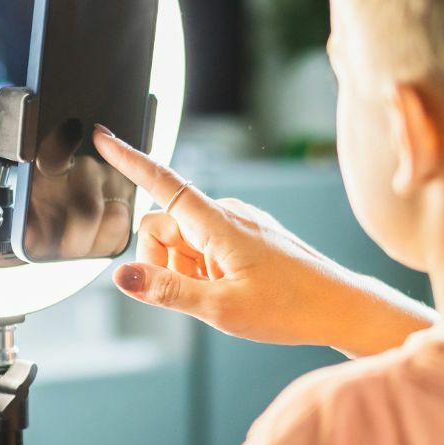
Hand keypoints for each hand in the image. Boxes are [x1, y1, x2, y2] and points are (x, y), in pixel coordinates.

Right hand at [92, 126, 434, 354]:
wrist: (340, 308)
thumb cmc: (290, 307)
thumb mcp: (220, 308)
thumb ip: (166, 291)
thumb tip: (121, 276)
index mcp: (217, 222)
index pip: (161, 182)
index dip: (128, 160)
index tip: (102, 136)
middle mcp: (226, 214)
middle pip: (162, 226)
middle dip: (162, 261)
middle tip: (199, 292)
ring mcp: (238, 224)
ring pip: (181, 242)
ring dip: (186, 270)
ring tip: (222, 293)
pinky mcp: (247, 236)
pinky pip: (204, 248)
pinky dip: (204, 271)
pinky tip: (233, 290)